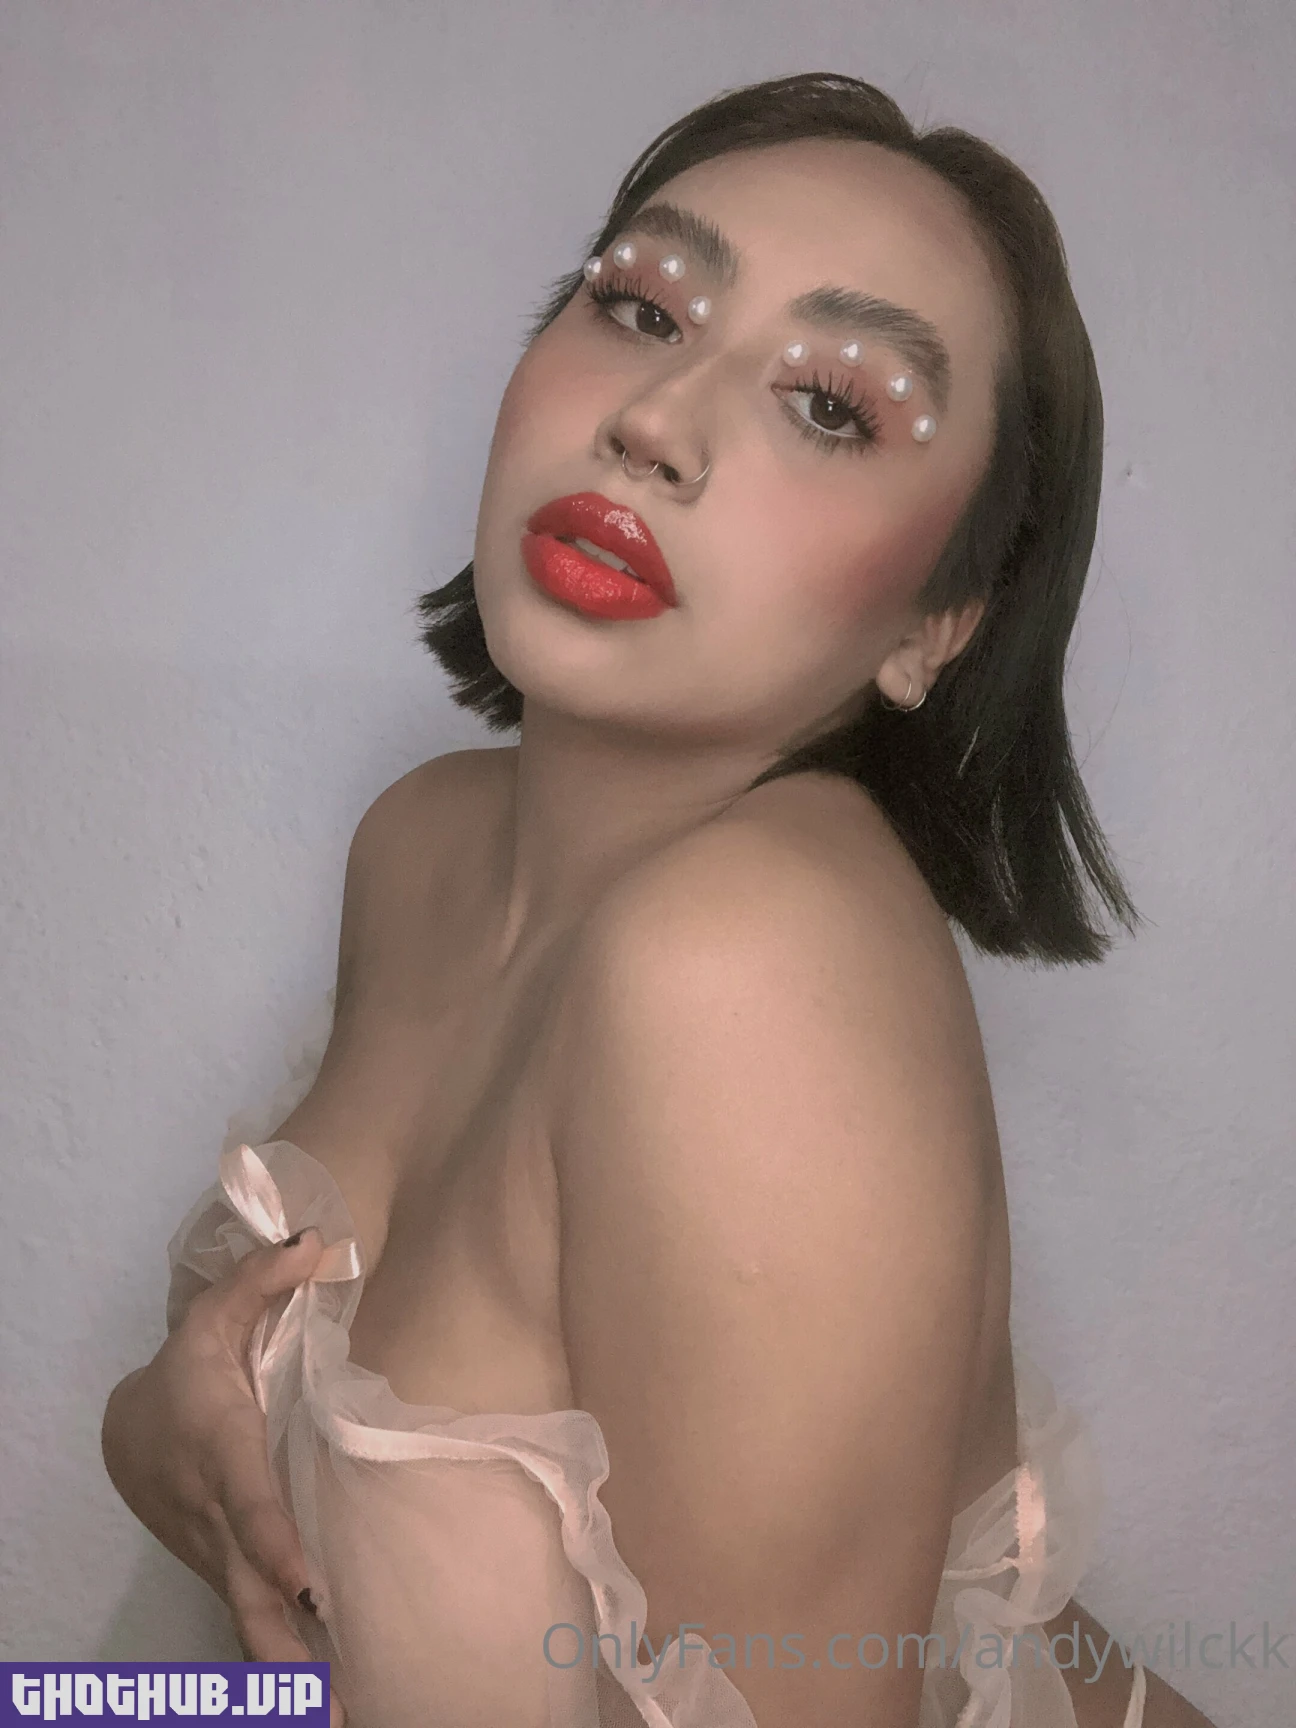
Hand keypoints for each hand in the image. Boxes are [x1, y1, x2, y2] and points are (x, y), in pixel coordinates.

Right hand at [101, 1229, 346, 1726]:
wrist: (130, 1432)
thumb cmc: (187, 1371)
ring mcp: (219, 1555)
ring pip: (253, 1620)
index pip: (251, 1507)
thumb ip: (261, 1280)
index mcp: (222, 1456)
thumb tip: (318, 1244)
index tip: (310, 1581)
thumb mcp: (213, 1316)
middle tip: (336, 1702)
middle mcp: (219, 1519)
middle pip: (251, 1589)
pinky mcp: (227, 1572)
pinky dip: (283, 1668)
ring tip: (345, 1718)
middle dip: (288, 1647)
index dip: (276, 1542)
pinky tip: (325, 1701)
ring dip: (291, 1677)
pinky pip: (255, 1621)